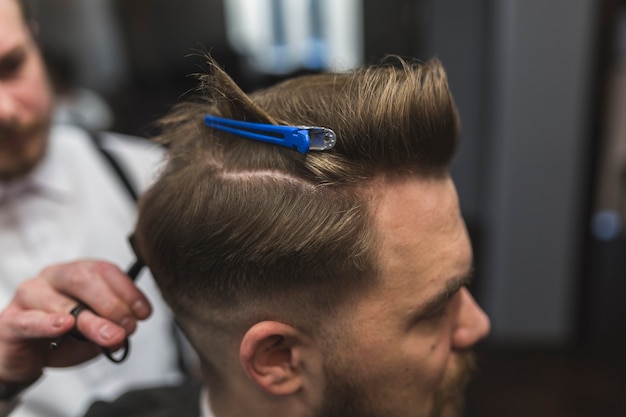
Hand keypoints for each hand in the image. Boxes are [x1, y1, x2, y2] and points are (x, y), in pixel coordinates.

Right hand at [0, 260, 151, 384]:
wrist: (23, 356)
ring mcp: (29, 296)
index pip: (105, 270)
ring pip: (63, 302)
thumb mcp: (94, 331)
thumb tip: (125, 331)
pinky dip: (49, 323)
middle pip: (84, 279)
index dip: (128, 290)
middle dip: (113, 304)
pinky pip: (30, 320)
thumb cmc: (60, 337)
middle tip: (129, 326)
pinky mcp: (11, 321)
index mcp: (76, 272)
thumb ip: (110, 327)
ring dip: (92, 320)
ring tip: (111, 335)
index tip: (143, 312)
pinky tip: (64, 326)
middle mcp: (53, 278)